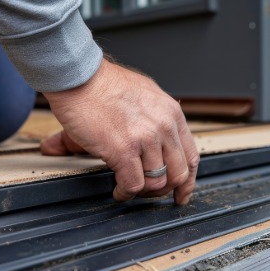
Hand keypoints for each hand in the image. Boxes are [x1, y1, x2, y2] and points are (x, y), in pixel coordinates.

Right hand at [40, 58, 198, 204]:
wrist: (79, 77)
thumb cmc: (102, 84)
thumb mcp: (142, 95)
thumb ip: (153, 119)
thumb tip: (147, 143)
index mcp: (171, 114)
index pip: (190, 156)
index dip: (188, 180)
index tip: (182, 192)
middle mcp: (164, 126)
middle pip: (179, 173)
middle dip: (165, 190)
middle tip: (150, 193)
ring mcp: (145, 139)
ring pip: (157, 182)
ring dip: (142, 192)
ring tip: (129, 189)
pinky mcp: (124, 150)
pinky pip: (133, 185)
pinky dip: (125, 193)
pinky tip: (118, 190)